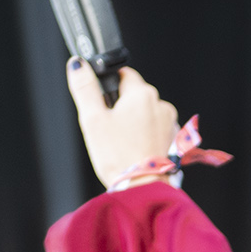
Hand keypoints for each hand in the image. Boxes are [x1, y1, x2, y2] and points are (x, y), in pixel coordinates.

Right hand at [66, 61, 176, 187]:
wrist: (142, 187)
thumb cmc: (118, 157)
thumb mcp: (92, 119)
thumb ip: (84, 88)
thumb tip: (77, 64)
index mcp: (141, 93)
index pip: (123, 74)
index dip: (108, 88)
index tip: (102, 105)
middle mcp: (160, 103)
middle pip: (134, 95)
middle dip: (120, 108)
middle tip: (109, 130)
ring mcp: (169, 121)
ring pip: (144, 113)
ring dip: (133, 122)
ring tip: (122, 143)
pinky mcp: (173, 139)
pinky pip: (154, 128)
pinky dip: (144, 135)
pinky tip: (134, 149)